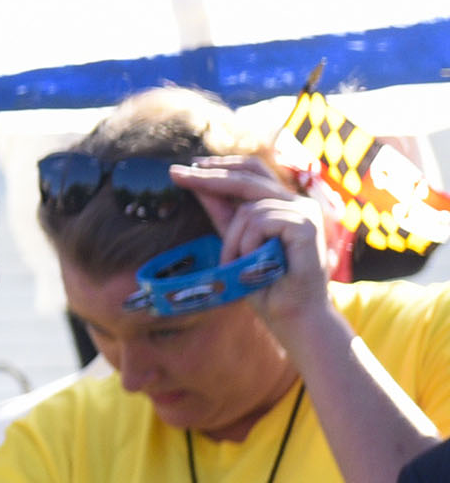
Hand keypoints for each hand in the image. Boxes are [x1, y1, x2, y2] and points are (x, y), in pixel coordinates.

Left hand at [173, 156, 334, 334]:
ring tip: (240, 264)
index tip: (188, 167)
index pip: (252, 172)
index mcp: (285, 205)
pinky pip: (261, 222)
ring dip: (234, 240)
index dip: (222, 166)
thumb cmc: (266, 283)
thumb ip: (223, 213)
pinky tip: (255, 262)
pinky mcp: (306, 226)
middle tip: (175, 175)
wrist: (291, 317)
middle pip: (248, 178)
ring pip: (249, 209)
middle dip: (209, 178)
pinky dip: (249, 244)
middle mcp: (299, 204)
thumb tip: (198, 184)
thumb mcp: (236, 242)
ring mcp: (306, 213)